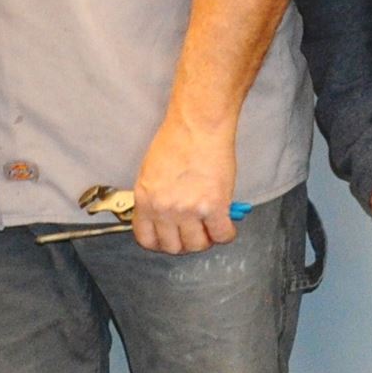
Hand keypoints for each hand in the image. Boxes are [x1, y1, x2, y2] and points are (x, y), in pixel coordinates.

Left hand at [132, 107, 239, 252]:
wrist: (198, 125)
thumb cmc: (176, 140)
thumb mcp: (151, 172)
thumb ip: (154, 198)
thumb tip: (163, 217)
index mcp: (145, 199)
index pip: (147, 239)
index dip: (160, 242)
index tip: (169, 238)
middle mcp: (164, 208)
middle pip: (173, 247)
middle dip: (184, 242)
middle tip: (193, 231)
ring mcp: (189, 210)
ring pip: (198, 245)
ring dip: (205, 239)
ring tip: (209, 225)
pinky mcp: (214, 206)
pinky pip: (222, 235)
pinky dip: (226, 233)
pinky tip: (225, 223)